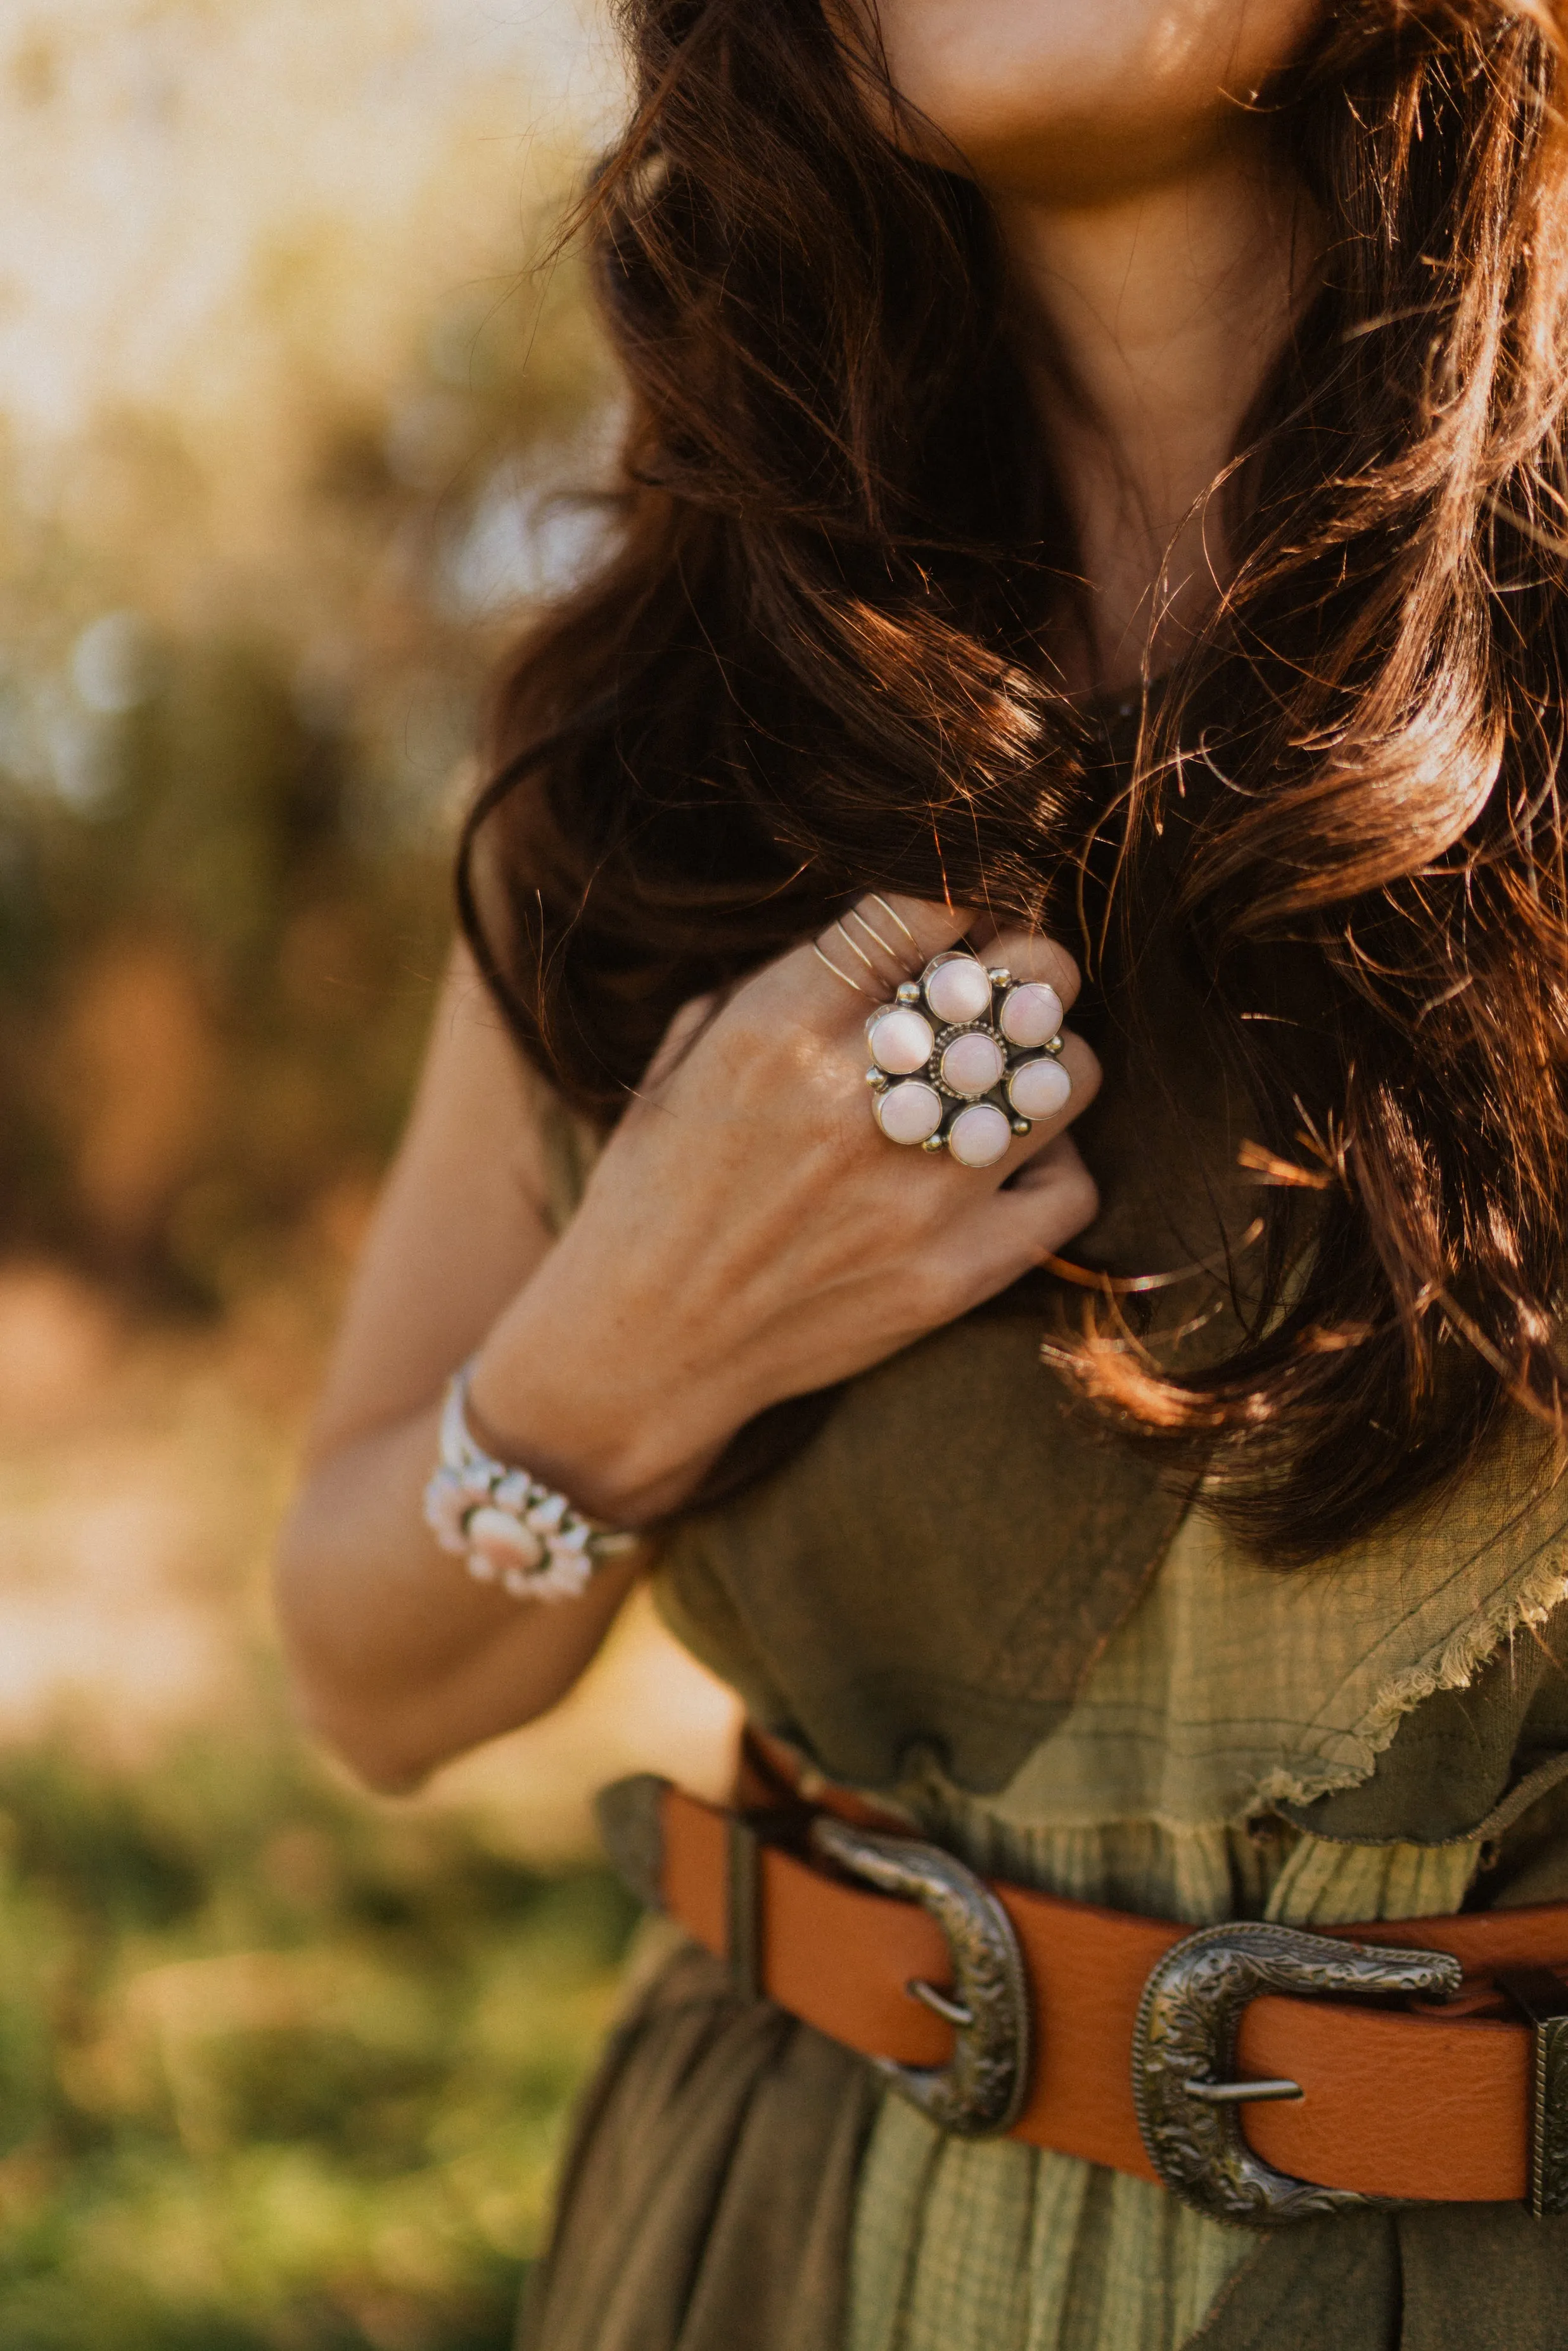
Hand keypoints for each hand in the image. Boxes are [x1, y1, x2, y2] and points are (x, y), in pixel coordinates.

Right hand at [468, 893, 1100, 1519]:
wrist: (644, 1347)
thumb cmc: (659, 1189)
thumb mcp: (690, 1054)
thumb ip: (788, 978)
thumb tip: (905, 930)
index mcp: (777, 1028)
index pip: (927, 905)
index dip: (964, 899)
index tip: (965, 921)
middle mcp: (857, 1102)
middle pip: (1026, 980)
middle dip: (1027, 970)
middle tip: (1008, 993)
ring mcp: (918, 1194)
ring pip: (1070, 1075)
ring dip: (1047, 1064)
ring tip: (1007, 1081)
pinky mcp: (955, 1275)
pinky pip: (1072, 1188)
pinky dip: (1051, 1168)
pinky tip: (1005, 1168)